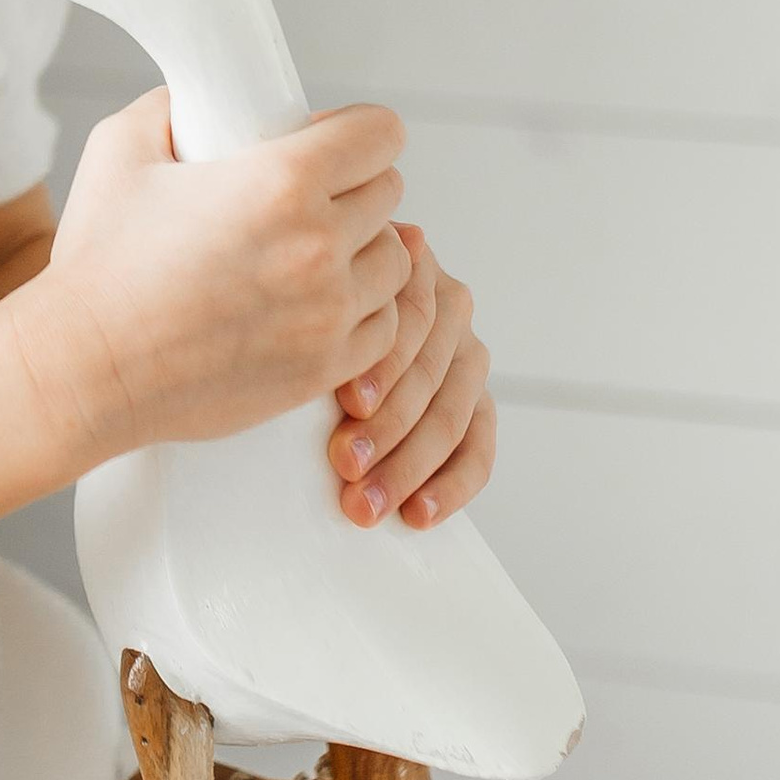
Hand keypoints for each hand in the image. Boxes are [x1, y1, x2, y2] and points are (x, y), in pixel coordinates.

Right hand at [22, 94, 410, 474]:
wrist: (84, 367)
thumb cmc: (98, 262)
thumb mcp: (120, 148)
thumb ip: (173, 104)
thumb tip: (202, 95)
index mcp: (282, 181)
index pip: (382, 135)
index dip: (357, 133)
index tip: (329, 145)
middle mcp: (319, 244)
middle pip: (389, 195)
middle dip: (355, 190)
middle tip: (310, 203)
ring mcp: (329, 313)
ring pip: (396, 264)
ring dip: (364, 254)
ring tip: (317, 258)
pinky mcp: (324, 368)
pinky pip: (385, 330)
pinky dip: (361, 315)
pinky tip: (319, 309)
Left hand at [329, 228, 495, 528]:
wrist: (311, 304)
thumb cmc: (301, 301)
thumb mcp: (312, 288)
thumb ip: (332, 293)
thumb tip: (362, 284)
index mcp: (410, 266)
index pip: (412, 319)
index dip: (382, 364)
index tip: (349, 403)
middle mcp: (449, 305)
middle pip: (427, 373)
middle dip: (387, 427)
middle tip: (345, 466)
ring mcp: (466, 353)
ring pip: (450, 416)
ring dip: (408, 466)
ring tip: (368, 504)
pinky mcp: (476, 399)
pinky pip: (477, 446)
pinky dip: (451, 485)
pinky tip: (420, 513)